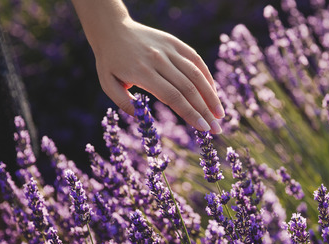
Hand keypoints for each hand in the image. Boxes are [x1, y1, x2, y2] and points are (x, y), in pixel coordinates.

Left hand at [72, 0, 223, 133]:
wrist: (112, 28)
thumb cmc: (109, 61)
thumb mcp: (108, 84)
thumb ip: (123, 103)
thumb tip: (142, 118)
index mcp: (143, 72)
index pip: (173, 97)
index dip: (191, 114)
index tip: (203, 129)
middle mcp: (159, 60)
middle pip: (188, 89)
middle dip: (205, 111)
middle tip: (216, 130)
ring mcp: (169, 50)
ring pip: (196, 75)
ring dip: (211, 96)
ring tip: (220, 114)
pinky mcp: (175, 43)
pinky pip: (196, 60)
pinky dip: (207, 77)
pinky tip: (213, 93)